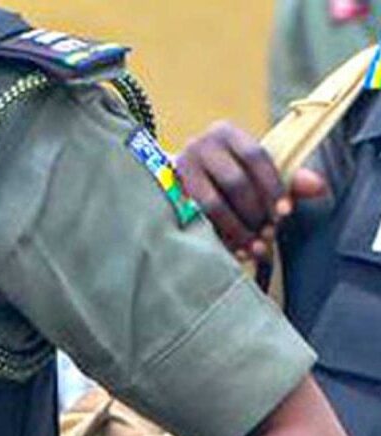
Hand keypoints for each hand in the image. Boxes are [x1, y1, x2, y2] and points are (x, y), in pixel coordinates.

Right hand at [177, 121, 327, 260]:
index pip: (255, 156)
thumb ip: (289, 178)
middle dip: (255, 213)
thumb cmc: (225, 173)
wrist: (179, 179)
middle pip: (234, 181)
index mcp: (225, 133)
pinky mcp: (167, 195)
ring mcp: (179, 170)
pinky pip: (195, 220)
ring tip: (254, 248)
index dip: (273, 186)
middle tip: (269, 235)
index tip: (285, 213)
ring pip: (211, 203)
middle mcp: (199, 145)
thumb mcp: (255, 170)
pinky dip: (218, 238)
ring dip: (237, 229)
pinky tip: (233, 251)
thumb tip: (319, 187)